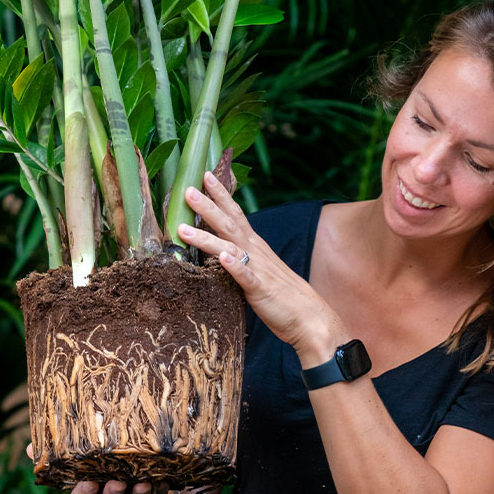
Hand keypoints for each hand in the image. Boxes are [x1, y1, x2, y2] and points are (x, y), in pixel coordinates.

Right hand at [26, 443, 168, 493]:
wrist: (131, 470)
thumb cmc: (98, 465)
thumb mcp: (76, 460)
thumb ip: (54, 452)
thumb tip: (31, 447)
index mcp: (89, 493)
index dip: (83, 493)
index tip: (86, 483)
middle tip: (115, 482)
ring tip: (142, 483)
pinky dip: (160, 491)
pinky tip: (162, 480)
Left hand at [176, 171, 345, 356]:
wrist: (309, 318)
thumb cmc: (283, 296)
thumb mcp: (260, 270)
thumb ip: (242, 258)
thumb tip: (222, 250)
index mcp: (256, 246)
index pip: (236, 215)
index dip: (221, 195)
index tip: (205, 175)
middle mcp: (256, 252)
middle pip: (229, 224)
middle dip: (207, 206)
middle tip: (187, 190)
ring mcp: (258, 270)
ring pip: (230, 247)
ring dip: (206, 238)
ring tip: (184, 229)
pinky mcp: (260, 290)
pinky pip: (246, 277)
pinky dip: (234, 266)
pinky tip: (224, 257)